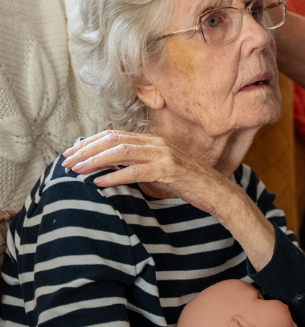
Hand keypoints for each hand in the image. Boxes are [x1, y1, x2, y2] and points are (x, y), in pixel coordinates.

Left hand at [62, 130, 231, 214]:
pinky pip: (137, 171)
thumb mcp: (159, 170)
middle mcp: (157, 143)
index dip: (91, 143)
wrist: (215, 191)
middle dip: (87, 150)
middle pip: (114, 140)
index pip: (115, 135)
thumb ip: (138, 164)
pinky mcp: (169, 170)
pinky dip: (116, 176)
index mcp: (153, 141)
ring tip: (77, 170)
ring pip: (122, 152)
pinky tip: (101, 182)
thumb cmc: (187, 183)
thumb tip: (110, 169)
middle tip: (66, 161)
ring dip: (96, 161)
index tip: (71, 153)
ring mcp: (164, 155)